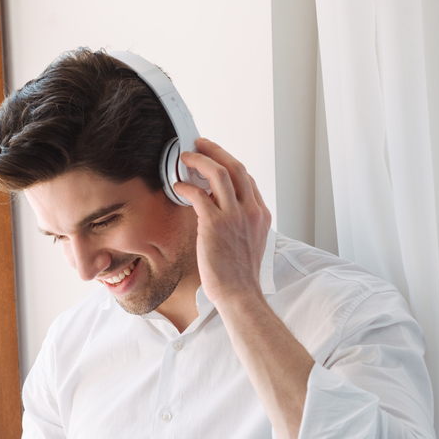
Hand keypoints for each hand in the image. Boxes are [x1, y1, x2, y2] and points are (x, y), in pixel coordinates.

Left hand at [175, 138, 271, 306]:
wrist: (240, 294)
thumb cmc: (239, 275)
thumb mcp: (249, 242)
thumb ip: (240, 222)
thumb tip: (218, 208)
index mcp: (261, 214)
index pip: (246, 178)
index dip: (228, 164)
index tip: (214, 159)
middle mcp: (251, 210)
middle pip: (235, 167)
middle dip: (215, 150)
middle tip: (200, 144)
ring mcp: (234, 216)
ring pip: (219, 173)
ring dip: (200, 159)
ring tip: (186, 157)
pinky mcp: (215, 224)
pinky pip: (198, 194)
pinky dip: (186, 186)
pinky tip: (178, 186)